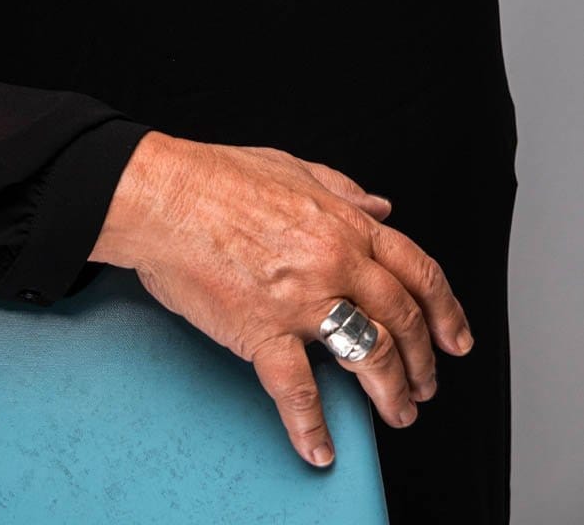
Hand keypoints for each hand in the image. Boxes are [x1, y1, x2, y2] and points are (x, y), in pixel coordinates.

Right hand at [93, 132, 474, 468]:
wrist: (161, 195)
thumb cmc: (214, 177)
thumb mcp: (291, 167)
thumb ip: (342, 188)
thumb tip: (381, 207)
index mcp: (343, 223)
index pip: (417, 270)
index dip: (445, 309)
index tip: (454, 338)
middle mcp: (333, 261)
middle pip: (401, 320)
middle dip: (422, 361)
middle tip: (425, 386)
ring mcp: (301, 299)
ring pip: (369, 356)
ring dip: (390, 393)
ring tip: (397, 414)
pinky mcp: (262, 329)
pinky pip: (297, 389)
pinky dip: (311, 425)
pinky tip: (320, 447)